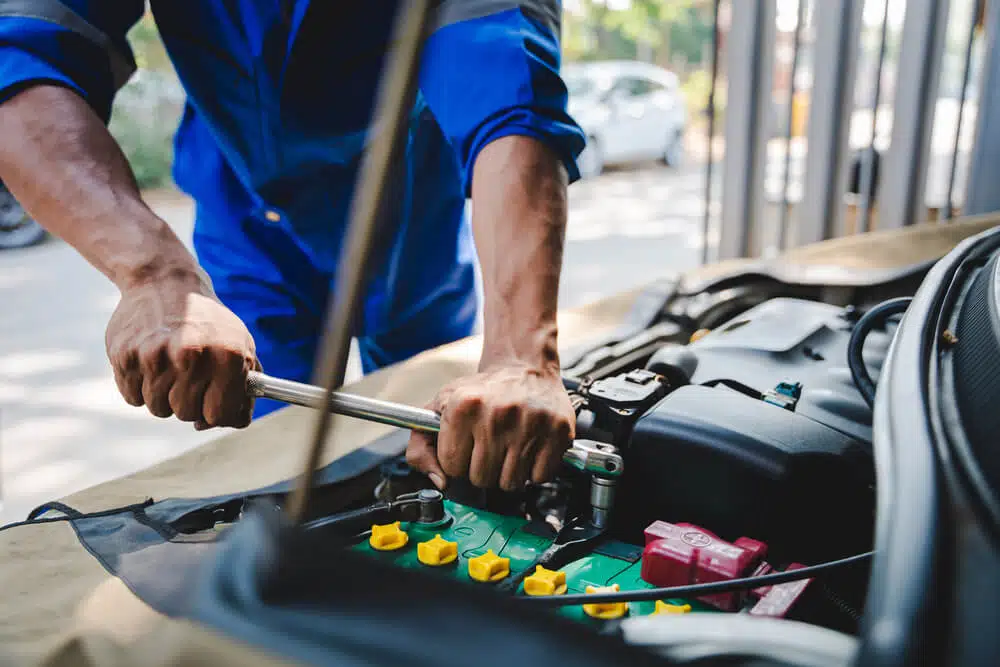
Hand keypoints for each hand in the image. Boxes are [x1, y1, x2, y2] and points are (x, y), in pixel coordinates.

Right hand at [105, 268, 258, 429]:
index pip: (219, 415)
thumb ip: (244, 387)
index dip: (215, 413)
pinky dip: (141, 386)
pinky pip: (133, 397)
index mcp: (227, 355)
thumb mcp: (239, 345)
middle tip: (188, 377)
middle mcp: (192, 356)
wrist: (165, 281)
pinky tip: (149, 360)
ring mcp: (156, 356)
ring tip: (169, 364)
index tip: (211, 404)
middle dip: (189, 402)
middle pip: (187, 414)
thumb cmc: (207, 322)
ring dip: (163, 395)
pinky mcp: (125, 356)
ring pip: (158, 408)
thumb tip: (233, 420)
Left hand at [406, 364, 574, 490]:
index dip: (457, 461)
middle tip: (490, 447)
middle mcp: (497, 413)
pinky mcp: (558, 431)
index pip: (452, 467)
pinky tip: (529, 449)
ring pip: (510, 484)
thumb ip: (420, 448)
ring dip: (508, 473)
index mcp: (463, 406)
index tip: (466, 446)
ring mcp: (530, 423)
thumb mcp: (439, 408)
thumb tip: (440, 482)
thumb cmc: (481, 392)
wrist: (524, 367)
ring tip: (509, 448)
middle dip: (483, 469)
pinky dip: (534, 471)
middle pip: (481, 479)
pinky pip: (539, 477)